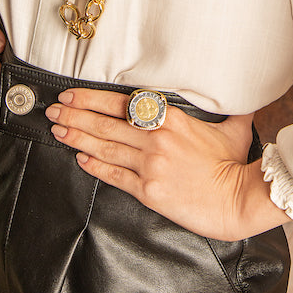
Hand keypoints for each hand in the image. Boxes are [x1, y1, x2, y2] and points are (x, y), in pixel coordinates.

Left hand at [44, 87, 289, 239]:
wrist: (236, 200)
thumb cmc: (234, 163)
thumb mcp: (232, 126)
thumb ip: (228, 107)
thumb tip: (238, 93)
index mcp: (171, 119)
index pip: (122, 103)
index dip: (92, 99)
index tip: (72, 95)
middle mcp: (156, 140)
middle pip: (106, 124)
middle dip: (76, 115)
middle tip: (54, 110)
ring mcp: (150, 166)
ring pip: (105, 148)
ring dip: (78, 138)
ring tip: (59, 130)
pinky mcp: (148, 191)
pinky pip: (115, 176)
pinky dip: (95, 166)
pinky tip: (81, 158)